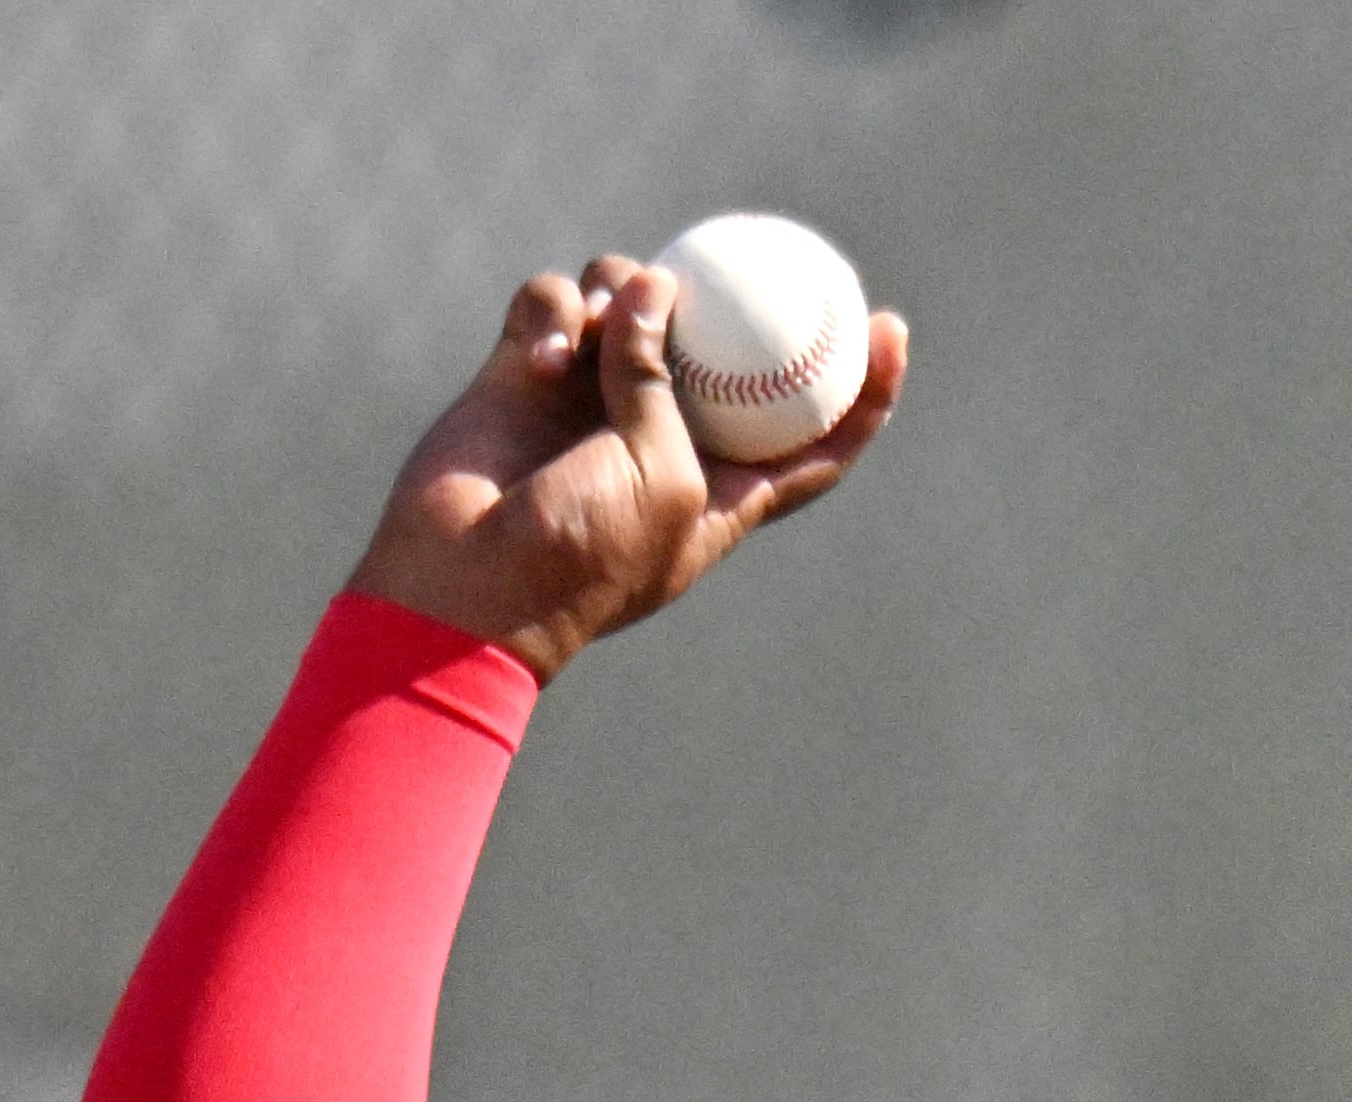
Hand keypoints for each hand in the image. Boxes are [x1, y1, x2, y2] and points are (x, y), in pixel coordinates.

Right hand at [346, 256, 908, 681]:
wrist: (462, 586)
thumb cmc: (583, 555)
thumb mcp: (661, 478)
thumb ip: (664, 385)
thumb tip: (653, 289)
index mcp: (724, 484)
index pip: (817, 438)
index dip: (864, 390)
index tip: (889, 328)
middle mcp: (662, 435)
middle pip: (720, 349)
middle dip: (730, 302)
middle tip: (733, 264)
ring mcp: (590, 400)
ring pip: (632, 303)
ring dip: (626, 291)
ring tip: (607, 319)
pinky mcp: (524, 374)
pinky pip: (553, 304)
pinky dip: (553, 311)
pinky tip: (543, 349)